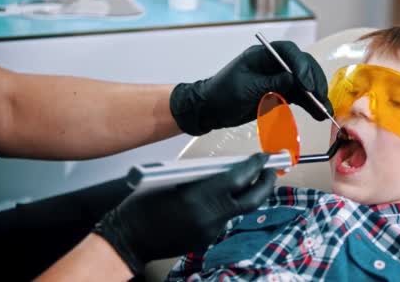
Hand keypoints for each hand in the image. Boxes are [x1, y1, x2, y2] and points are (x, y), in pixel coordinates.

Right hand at [93, 153, 275, 274]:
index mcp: (199, 196)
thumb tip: (226, 168)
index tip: (264, 157)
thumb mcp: (170, 180)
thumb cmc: (142, 204)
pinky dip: (224, 209)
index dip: (255, 166)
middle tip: (271, 171)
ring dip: (245, 196)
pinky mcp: (206, 241)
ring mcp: (209, 232)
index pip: (239, 178)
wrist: (128, 238)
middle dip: (266, 184)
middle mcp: (209, 216)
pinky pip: (222, 221)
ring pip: (238, 211)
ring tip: (248, 183)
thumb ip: (200, 176)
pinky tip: (218, 201)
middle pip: (252, 200)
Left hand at [170, 41, 332, 135]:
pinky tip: (319, 113)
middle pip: (302, 66)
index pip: (289, 52)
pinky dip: (309, 105)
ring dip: (316, 96)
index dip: (301, 66)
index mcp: (262, 55)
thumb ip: (271, 82)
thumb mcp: (246, 87)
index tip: (306, 83)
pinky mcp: (280, 92)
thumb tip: (293, 79)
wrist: (211, 109)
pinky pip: (299, 96)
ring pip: (304, 83)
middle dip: (313, 81)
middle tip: (319, 98)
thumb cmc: (221, 93)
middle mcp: (274, 64)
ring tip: (324, 111)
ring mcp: (278, 78)